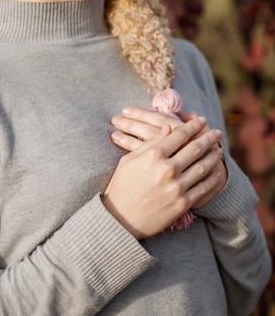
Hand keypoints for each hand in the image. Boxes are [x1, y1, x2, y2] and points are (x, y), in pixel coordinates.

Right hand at [102, 117, 223, 238]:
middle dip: (208, 138)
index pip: (179, 135)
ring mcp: (176, 187)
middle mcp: (167, 169)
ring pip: (202, 167)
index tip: (201, 120)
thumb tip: (168, 127)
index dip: (193, 126)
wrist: (120, 218)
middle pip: (194, 148)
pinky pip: (202, 188)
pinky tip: (216, 173)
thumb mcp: (129, 159)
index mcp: (154, 155)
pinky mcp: (182, 203)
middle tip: (217, 132)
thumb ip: (151, 142)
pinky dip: (211, 179)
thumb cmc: (121, 185)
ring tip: (219, 150)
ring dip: (213, 156)